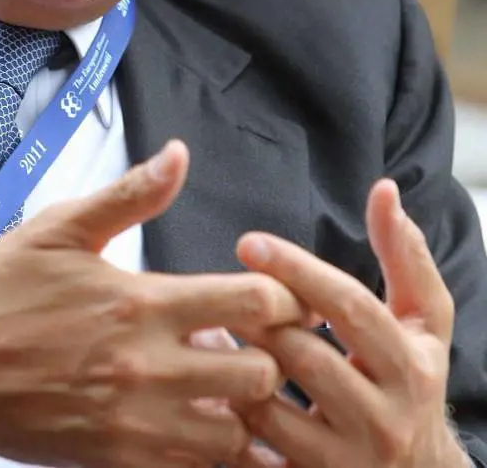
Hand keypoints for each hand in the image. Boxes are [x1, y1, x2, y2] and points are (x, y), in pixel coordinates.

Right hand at [0, 140, 306, 467]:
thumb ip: (129, 194)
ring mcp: (132, 425)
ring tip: (229, 389)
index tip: (281, 296)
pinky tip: (197, 426)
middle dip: (271, 360)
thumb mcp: (58, 228)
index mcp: (139, 302)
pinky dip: (206, 454)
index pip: (254, 302)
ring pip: (234, 439)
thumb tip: (179, 155)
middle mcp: (146, 367)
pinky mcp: (113, 464)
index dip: (285, 297)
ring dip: (243, 414)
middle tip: (259, 347)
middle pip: (260, 377)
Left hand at [235, 179, 469, 467]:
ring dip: (231, 365)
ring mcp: (345, 464)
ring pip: (271, 408)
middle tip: (219, 289)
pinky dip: (225, 417)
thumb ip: (404, 255)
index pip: (348, 307)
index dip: (297, 270)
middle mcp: (382, 419)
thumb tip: (384, 189)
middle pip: (304, 356)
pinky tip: (208, 384)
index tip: (248, 241)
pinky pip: (253, 454)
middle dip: (256, 318)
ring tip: (206, 330)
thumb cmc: (414, 380)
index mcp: (409, 367)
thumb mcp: (424, 321)